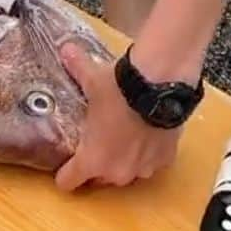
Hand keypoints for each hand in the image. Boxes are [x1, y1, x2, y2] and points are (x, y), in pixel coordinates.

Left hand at [54, 41, 182, 191]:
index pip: (68, 182)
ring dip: (125, 158)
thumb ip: (77, 68)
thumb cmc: (117, 89)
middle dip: (98, 163)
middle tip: (99, 139)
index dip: (65, 173)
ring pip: (128, 171)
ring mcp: (143, 169)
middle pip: (100, 178)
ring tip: (127, 133)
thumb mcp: (93, 79)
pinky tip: (148, 130)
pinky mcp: (166, 160)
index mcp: (92, 160)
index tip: (66, 162)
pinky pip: (152, 162)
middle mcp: (117, 173)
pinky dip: (149, 151)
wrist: (161, 86)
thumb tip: (65, 48)